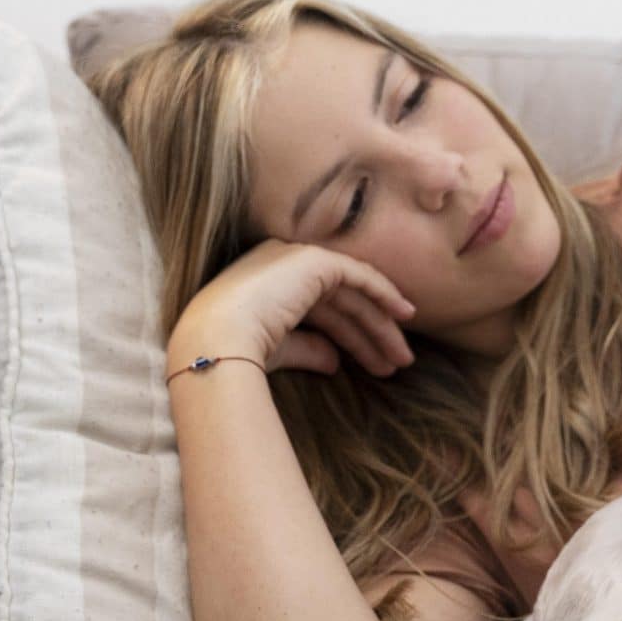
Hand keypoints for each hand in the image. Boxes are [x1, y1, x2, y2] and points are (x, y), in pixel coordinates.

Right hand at [170, 239, 419, 378]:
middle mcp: (281, 264)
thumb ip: (308, 348)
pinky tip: (404, 315)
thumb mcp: (278, 350)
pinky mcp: (314, 260)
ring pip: (353, 293)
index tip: (375, 361)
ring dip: (381, 326)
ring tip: (403, 360)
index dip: (350, 335)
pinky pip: (359, 275)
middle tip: (397, 364)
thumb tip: (335, 362)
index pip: (319, 309)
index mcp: (266, 284)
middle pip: (340, 302)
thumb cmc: (235, 352)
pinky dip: (383, 293)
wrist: (217, 339)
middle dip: (370, 335)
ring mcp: (297, 257)